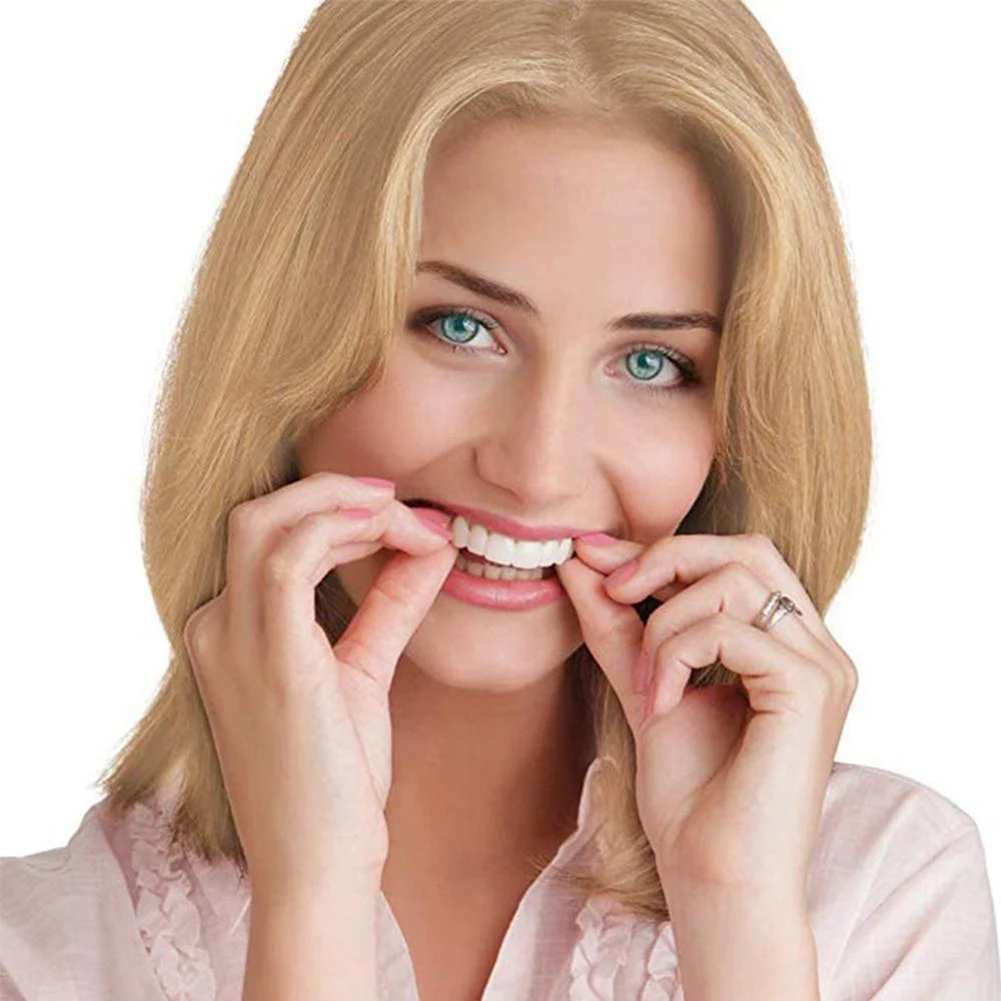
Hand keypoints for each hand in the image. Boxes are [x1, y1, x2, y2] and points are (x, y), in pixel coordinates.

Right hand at [182, 472, 456, 901]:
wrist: (319, 865)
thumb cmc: (335, 779)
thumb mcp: (362, 671)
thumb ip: (389, 605)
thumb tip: (429, 547)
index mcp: (227, 631)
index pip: (269, 536)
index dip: (336, 511)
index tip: (402, 519)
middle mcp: (215, 627)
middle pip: (258, 514)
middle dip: (335, 493)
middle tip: (401, 504)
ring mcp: (231, 641)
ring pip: (269, 522)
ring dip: (347, 507)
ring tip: (410, 522)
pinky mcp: (267, 658)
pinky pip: (289, 560)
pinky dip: (341, 530)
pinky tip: (393, 536)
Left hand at [555, 532, 857, 904]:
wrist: (713, 877)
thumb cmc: (689, 797)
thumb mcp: (646, 686)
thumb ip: (620, 624)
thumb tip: (581, 559)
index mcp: (788, 644)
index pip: (735, 559)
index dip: (664, 552)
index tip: (596, 560)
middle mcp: (817, 648)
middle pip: (746, 550)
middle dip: (667, 558)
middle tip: (612, 591)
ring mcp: (822, 667)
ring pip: (732, 582)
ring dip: (664, 623)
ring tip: (644, 682)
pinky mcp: (810, 690)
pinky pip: (728, 632)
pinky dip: (676, 655)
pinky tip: (661, 704)